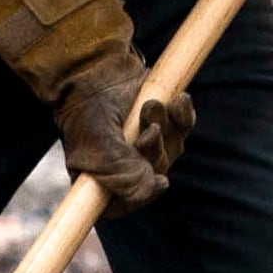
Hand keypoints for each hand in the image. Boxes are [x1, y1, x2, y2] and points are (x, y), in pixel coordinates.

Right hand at [55, 59, 190, 214]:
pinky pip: (183, 126)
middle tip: (147, 130)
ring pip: (172, 150)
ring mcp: (144, 142)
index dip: (144, 196)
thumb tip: (154, 185)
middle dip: (156, 152)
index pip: (125, 204)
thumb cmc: (88, 108)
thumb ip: (121, 171)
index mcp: (100, 177)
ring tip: (148, 105)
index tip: (158, 180)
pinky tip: (179, 99)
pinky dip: (183, 114)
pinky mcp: (161, 119)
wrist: (95, 68)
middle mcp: (123, 164)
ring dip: (166, 127)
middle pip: (154, 177)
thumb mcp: (98, 144)